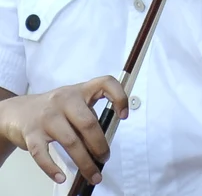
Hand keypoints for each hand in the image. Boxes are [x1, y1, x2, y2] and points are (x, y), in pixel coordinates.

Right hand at [0, 76, 127, 185]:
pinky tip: (61, 176)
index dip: (119, 96)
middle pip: (88, 123)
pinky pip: (43, 154)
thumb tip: (104, 143)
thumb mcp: (73, 104)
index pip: (105, 83)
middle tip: (105, 159)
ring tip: (93, 175)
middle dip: (100, 145)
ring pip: (70, 141)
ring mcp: (47, 116)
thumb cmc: (54, 110)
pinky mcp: (32, 133)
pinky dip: (52, 168)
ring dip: (85, 162)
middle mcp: (64, 99)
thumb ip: (88, 116)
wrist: (19, 111)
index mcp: (79, 91)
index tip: (123, 116)